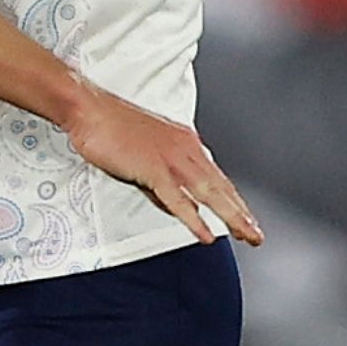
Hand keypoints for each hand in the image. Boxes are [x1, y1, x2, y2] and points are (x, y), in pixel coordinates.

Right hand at [63, 85, 262, 247]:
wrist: (89, 108)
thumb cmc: (110, 126)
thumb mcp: (145, 153)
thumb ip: (162, 181)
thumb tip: (174, 206)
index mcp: (184, 142)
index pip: (216, 176)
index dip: (233, 199)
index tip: (246, 217)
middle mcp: (184, 149)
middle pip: (220, 187)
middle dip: (241, 213)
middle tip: (257, 236)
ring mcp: (171, 158)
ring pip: (209, 194)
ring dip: (230, 217)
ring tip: (246, 236)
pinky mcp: (153, 168)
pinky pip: (178, 200)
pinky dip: (194, 220)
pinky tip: (205, 235)